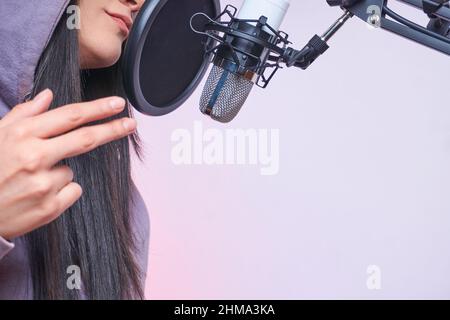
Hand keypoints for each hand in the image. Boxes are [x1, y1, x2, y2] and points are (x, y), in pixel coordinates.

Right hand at [0, 89, 136, 240]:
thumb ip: (24, 114)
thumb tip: (48, 95)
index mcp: (22, 135)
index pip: (70, 116)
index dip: (98, 109)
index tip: (118, 103)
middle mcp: (34, 156)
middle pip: (86, 139)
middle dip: (112, 129)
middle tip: (131, 124)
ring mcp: (43, 183)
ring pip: (72, 170)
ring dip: (59, 172)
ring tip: (30, 181)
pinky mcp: (50, 207)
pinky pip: (72, 190)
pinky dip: (61, 191)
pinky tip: (37, 195)